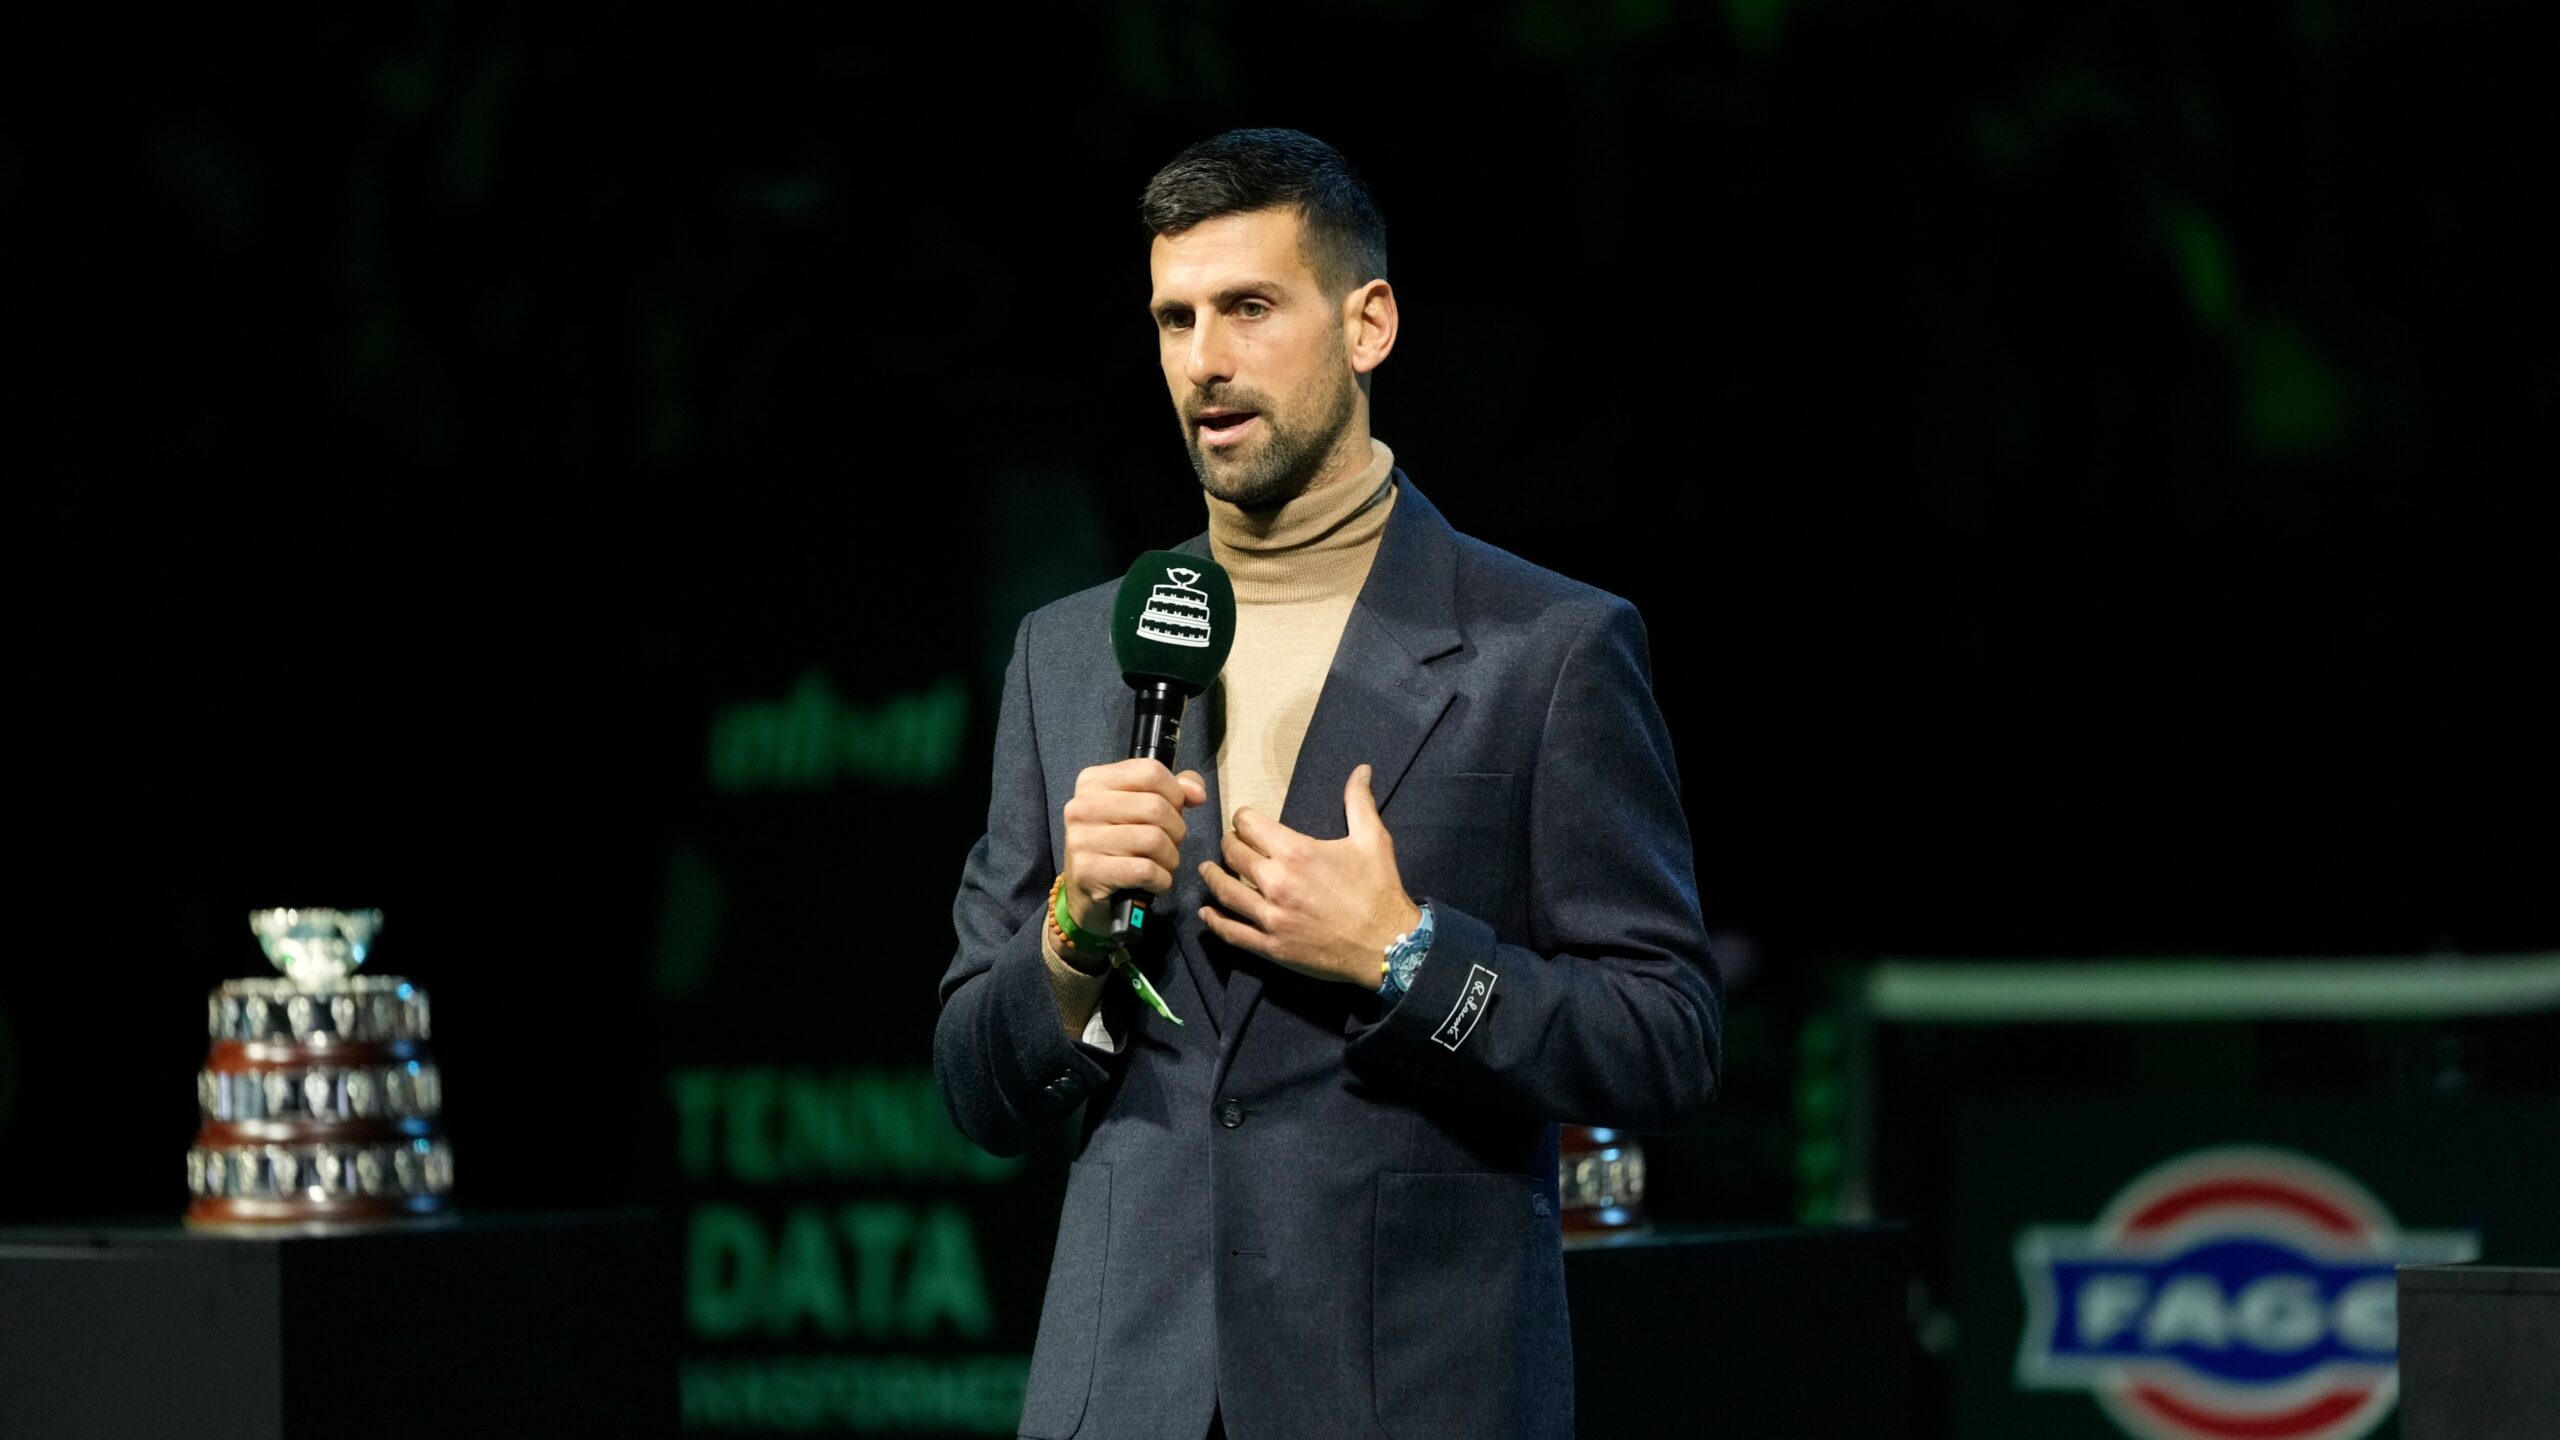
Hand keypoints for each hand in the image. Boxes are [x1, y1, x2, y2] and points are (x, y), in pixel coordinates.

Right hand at [1061, 759, 1207, 932]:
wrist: (1085, 890)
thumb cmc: (1119, 843)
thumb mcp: (1141, 807)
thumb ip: (1174, 790)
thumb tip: (1196, 793)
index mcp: (1094, 781)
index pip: (1150, 772)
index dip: (1175, 793)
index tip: (1176, 810)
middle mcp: (1082, 806)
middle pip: (1155, 807)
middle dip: (1176, 830)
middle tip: (1171, 844)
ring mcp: (1081, 838)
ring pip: (1153, 840)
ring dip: (1170, 857)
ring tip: (1163, 864)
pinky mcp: (1088, 870)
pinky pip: (1145, 870)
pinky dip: (1161, 879)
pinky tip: (1155, 881)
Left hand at [1197, 764, 1422, 986]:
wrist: (1389, 946)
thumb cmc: (1380, 891)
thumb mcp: (1373, 841)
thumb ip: (1359, 802)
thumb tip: (1362, 769)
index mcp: (1296, 852)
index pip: (1248, 824)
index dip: (1243, 818)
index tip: (1245, 821)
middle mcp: (1276, 882)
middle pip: (1233, 853)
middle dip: (1230, 844)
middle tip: (1232, 845)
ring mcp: (1271, 917)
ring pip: (1225, 890)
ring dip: (1213, 877)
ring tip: (1207, 870)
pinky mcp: (1271, 946)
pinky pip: (1232, 932)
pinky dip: (1214, 921)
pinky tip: (1206, 913)